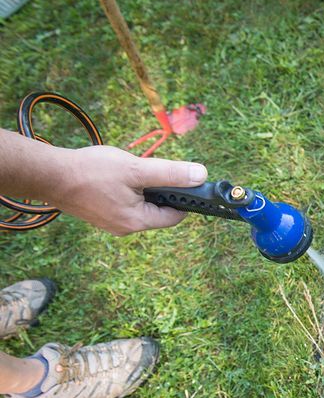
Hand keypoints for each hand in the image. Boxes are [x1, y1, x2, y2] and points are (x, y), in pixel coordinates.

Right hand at [49, 145, 207, 235]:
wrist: (48, 174)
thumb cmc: (91, 171)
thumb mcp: (137, 169)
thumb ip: (171, 174)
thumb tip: (201, 175)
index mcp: (137, 222)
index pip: (175, 215)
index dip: (183, 197)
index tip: (183, 179)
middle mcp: (126, 228)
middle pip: (159, 209)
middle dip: (159, 188)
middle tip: (145, 170)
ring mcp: (112, 223)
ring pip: (142, 204)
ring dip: (142, 187)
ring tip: (125, 172)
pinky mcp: (101, 214)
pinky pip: (125, 202)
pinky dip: (127, 188)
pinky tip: (114, 176)